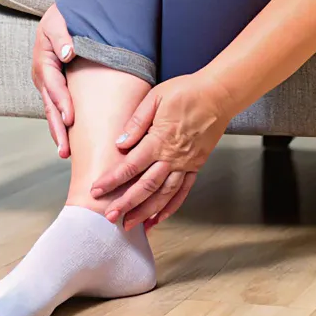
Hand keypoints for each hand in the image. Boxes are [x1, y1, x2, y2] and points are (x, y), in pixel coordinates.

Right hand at [30, 3, 74, 157]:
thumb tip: (68, 54)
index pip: (53, 86)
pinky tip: (70, 140)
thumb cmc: (62, 17)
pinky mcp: (55, 87)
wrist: (60, 15)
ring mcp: (47, 84)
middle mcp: (42, 77)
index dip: (62, 103)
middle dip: (57, 129)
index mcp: (44, 62)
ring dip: (58, 132)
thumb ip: (62, 37)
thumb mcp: (59, 21)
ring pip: (52, 111)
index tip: (71, 119)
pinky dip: (63, 123)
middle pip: (50, 106)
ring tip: (65, 154)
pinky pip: (58, 107)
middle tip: (65, 151)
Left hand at [90, 71, 233, 230]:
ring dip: (146, 211)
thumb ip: (137, 122)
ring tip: (131, 224)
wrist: (219, 94)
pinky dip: (171, 207)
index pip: (131, 166)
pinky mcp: (196, 165)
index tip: (96, 191)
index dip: (112, 180)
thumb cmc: (186, 91)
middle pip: (146, 186)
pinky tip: (159, 217)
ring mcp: (186, 164)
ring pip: (164, 194)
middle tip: (109, 217)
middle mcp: (173, 157)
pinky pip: (183, 191)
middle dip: (126, 203)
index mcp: (159, 139)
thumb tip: (120, 143)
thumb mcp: (155, 97)